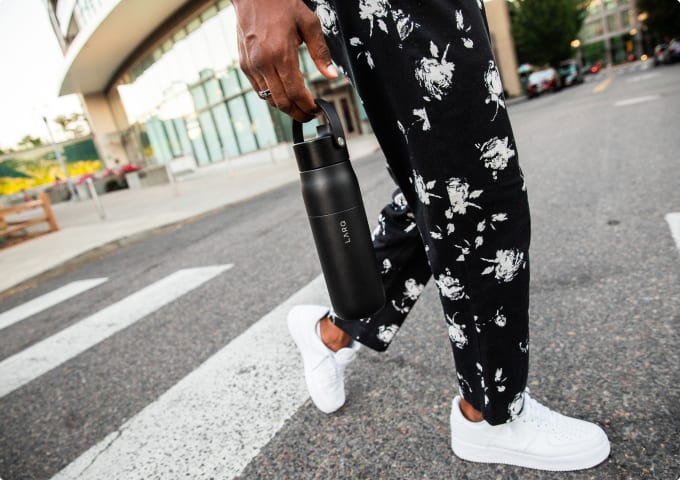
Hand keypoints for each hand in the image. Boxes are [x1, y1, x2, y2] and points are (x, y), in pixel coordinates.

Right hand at [233, 0, 337, 121]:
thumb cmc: (282, 4)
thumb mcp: (309, 23)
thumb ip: (321, 52)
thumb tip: (331, 76)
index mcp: (281, 53)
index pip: (296, 92)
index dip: (307, 106)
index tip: (317, 110)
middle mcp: (263, 63)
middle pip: (282, 102)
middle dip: (298, 113)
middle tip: (310, 115)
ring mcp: (251, 65)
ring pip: (269, 99)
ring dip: (285, 107)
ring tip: (299, 107)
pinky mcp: (244, 65)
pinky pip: (259, 90)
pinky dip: (272, 97)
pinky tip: (284, 94)